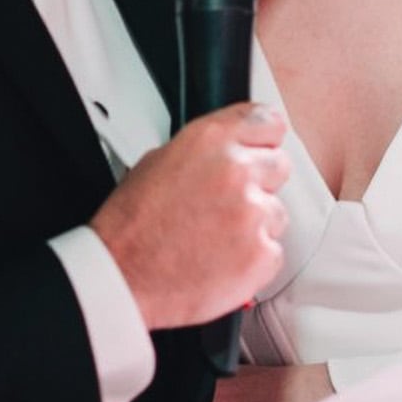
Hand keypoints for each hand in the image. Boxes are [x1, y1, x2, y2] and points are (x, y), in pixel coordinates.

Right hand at [92, 102, 289, 330]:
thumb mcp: (156, 163)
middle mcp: (235, 171)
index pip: (267, 121)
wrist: (121, 280)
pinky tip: (221, 261)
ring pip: (277, 213)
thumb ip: (205, 152)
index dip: (264, 140)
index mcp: (209, 141)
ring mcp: (252, 213)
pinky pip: (273, 252)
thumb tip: (229, 151)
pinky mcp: (260, 253)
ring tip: (216, 239)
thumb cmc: (130, 229)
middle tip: (228, 205)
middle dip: (259, 184)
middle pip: (279, 165)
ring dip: (256, 225)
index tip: (262, 150)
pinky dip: (253, 260)